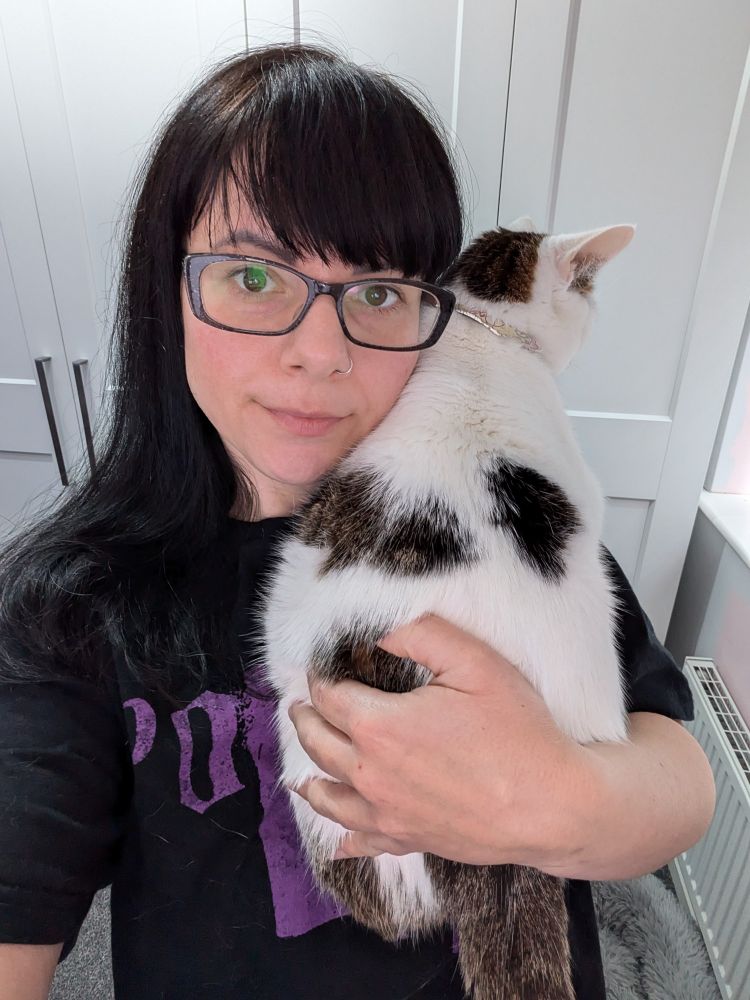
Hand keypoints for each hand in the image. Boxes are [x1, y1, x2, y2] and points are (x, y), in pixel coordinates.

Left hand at [286, 614, 587, 865]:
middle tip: (299, 706)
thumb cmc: (517, 730)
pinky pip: (363, 842)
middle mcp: (370, 773)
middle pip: (319, 742)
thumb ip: (419, 634)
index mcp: (378, 725)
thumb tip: (375, 625)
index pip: (329, 696)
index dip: (320, 677)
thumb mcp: (472, 662)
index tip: (320, 667)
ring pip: (329, 795)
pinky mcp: (409, 840)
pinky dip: (345, 839)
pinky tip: (339, 842)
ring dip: (309, 776)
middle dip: (305, 720)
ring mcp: (386, 813)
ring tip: (299, 769)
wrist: (553, 806)